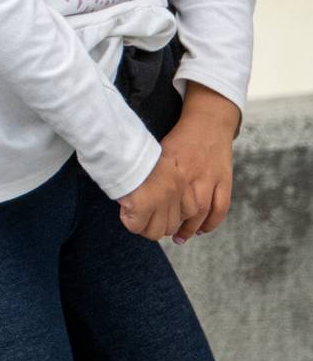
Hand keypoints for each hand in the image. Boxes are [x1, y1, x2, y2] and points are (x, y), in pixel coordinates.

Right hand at [116, 148, 190, 240]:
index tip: (158, 210)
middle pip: (171, 226)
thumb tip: (160, 203)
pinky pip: (137, 227)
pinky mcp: (143, 206)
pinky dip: (129, 222)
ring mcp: (160, 202)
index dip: (171, 214)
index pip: (190, 211)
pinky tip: (124, 208)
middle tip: (141, 214)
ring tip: (132, 213)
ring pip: (156, 232)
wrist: (123, 146)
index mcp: (181, 181)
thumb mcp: (160, 165)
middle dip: (155, 224)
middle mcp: (174, 193)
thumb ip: (166, 184)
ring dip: (143, 226)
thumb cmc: (136, 152)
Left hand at [149, 83, 240, 241]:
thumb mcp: (158, 152)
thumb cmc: (179, 138)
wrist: (208, 123)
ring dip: (189, 229)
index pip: (159, 203)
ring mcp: (209, 181)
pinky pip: (220, 210)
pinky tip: (201, 230)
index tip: (143, 224)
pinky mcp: (224, 182)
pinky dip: (211, 223)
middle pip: (180, 212)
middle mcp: (189, 177)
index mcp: (169, 169)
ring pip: (200, 214)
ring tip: (178, 236)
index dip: (150, 217)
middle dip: (169, 225)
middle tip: (160, 232)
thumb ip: (152, 173)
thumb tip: (135, 194)